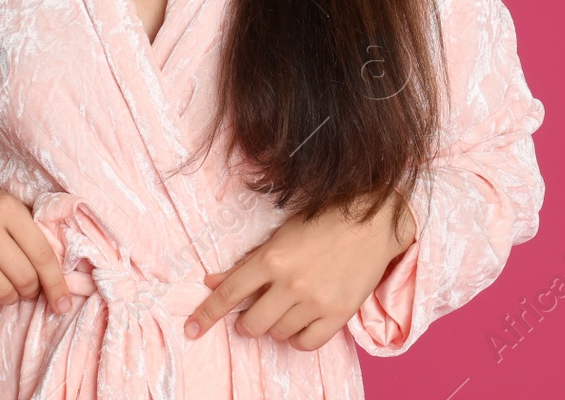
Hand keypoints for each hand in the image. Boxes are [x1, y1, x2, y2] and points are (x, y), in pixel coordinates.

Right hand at [0, 172, 72, 312]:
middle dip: (30, 291)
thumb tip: (59, 276)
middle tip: (26, 288)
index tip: (63, 304)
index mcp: (8, 208)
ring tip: (3, 285)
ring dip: (7, 296)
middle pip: (24, 278)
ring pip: (0, 291)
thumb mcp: (5, 206)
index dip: (56, 285)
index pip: (43, 255)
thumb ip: (30, 232)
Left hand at [185, 190, 416, 350]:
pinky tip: (301, 322)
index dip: (206, 314)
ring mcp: (315, 301)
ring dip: (275, 325)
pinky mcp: (339, 314)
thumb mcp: (279, 235)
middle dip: (247, 322)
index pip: (228, 294)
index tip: (191, 329)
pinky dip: (298, 337)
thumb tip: (211, 282)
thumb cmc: (323, 221)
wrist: (373, 221)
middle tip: (256, 310)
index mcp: (272, 258)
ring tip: (287, 307)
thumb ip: (246, 262)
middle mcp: (291, 283)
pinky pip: (306, 343)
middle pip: (251, 324)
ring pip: (278, 334)